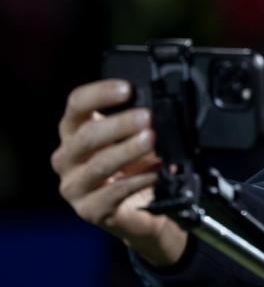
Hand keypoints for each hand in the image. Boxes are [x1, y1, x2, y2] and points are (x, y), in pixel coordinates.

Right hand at [51, 79, 187, 266]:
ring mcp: (74, 186)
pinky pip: (114, 193)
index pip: (77, 104)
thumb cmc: (133, 165)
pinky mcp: (89, 210)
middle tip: (147, 118)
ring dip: (128, 151)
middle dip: (120, 124)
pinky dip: (138, 180)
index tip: (127, 89)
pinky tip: (155, 173)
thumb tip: (162, 109)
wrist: (140, 209)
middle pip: (87, 135)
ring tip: (151, 140)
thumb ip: (139, 123)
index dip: (100, 93)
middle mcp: (67, 157)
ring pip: (98, 165)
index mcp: (75, 131)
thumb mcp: (134, 138)